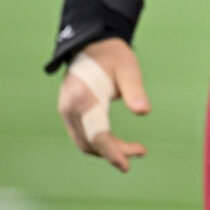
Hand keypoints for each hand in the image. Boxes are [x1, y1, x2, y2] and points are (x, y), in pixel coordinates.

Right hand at [56, 38, 150, 172]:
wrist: (90, 44)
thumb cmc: (112, 55)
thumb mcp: (128, 68)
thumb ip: (134, 90)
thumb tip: (144, 112)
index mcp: (84, 98)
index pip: (97, 135)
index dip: (112, 152)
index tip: (127, 165)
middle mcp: (70, 108)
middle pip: (91, 143)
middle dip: (114, 153)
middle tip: (140, 151)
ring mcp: (66, 111)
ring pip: (84, 142)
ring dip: (107, 150)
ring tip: (133, 149)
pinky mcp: (68, 112)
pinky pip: (82, 135)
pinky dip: (98, 143)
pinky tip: (116, 143)